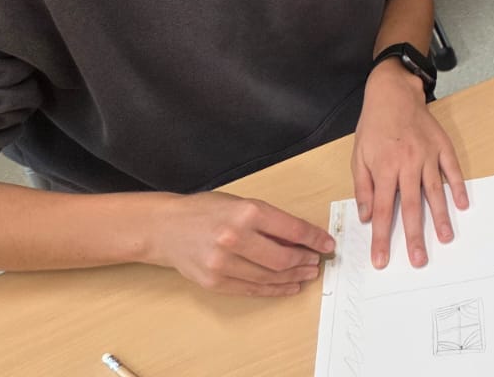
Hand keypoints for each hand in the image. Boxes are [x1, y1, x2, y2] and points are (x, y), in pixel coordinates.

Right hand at [145, 190, 333, 296]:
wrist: (165, 228)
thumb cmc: (206, 210)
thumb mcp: (241, 204)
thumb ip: (270, 221)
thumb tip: (301, 238)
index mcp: (247, 212)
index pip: (292, 229)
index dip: (315, 239)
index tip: (328, 244)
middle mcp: (235, 237)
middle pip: (283, 257)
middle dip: (306, 260)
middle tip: (317, 262)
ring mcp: (223, 263)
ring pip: (270, 276)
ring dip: (294, 277)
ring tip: (307, 274)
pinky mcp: (215, 282)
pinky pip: (252, 289)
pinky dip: (274, 289)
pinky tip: (288, 286)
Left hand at [351, 62, 467, 269]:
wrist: (393, 93)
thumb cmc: (373, 126)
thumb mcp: (358, 155)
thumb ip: (363, 187)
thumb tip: (368, 217)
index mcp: (384, 167)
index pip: (383, 210)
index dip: (382, 237)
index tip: (382, 260)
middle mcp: (407, 163)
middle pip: (411, 206)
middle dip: (414, 236)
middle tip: (419, 260)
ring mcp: (427, 154)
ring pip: (434, 191)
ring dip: (440, 217)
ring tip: (445, 238)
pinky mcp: (442, 146)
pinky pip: (452, 170)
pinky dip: (458, 187)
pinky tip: (462, 204)